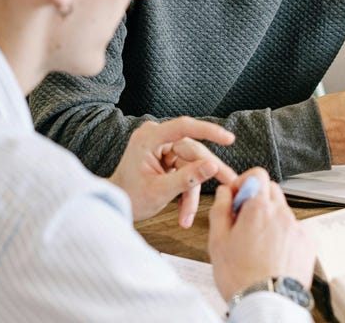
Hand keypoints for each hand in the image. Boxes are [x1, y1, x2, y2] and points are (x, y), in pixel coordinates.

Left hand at [109, 116, 236, 226]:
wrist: (114, 204)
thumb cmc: (130, 197)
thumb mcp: (160, 192)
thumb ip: (187, 178)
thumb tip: (213, 166)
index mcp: (149, 138)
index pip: (184, 127)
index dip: (209, 131)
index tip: (229, 139)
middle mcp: (156, 137)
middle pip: (193, 151)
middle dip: (207, 173)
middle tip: (231, 182)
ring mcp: (161, 146)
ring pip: (192, 165)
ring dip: (192, 192)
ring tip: (186, 218)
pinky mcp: (167, 156)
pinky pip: (186, 170)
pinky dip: (186, 190)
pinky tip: (183, 212)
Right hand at [208, 168, 314, 300]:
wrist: (267, 305)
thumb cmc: (242, 278)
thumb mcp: (218, 242)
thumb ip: (220, 209)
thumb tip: (224, 193)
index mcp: (259, 208)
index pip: (257, 174)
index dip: (244, 182)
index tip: (237, 197)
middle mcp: (282, 214)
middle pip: (271, 190)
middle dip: (257, 199)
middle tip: (244, 220)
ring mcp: (298, 228)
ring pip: (283, 211)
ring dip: (270, 219)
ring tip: (257, 244)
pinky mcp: (308, 244)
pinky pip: (295, 229)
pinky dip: (284, 235)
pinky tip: (273, 253)